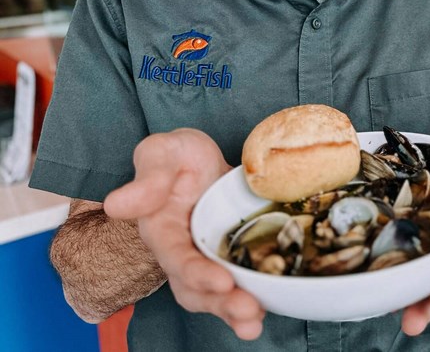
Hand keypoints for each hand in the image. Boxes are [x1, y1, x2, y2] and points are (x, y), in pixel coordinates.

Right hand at [104, 129, 265, 339]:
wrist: (201, 159)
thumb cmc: (178, 155)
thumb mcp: (163, 151)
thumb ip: (147, 177)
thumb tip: (116, 204)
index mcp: (161, 230)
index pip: (176, 258)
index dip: (196, 273)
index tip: (222, 282)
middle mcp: (180, 252)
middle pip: (194, 288)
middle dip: (220, 304)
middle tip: (248, 310)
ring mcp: (204, 259)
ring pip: (213, 296)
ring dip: (233, 313)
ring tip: (254, 323)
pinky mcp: (228, 259)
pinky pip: (236, 287)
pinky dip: (250, 303)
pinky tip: (268, 310)